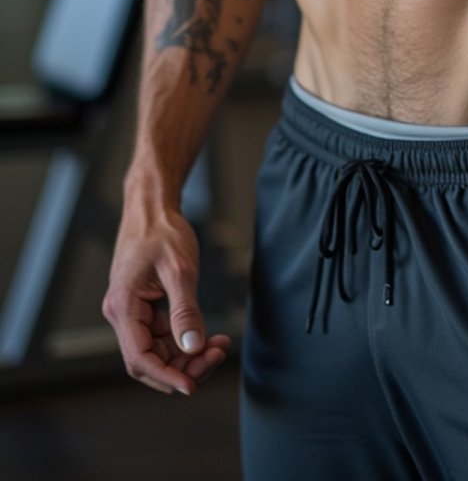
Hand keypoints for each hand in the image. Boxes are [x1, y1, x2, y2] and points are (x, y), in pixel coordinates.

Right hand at [103, 206, 230, 395]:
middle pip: (150, 361)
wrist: (153, 207)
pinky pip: (162, 337)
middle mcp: (122, 315)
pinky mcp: (143, 309)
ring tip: (219, 345)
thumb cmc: (163, 231)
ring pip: (158, 352)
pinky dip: (184, 341)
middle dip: (184, 365)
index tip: (194, 385)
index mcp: (123, 307)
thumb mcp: (180, 269)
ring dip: (187, 355)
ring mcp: (131, 313)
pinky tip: (208, 336)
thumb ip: (185, 311)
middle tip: (218, 354)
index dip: (167, 377)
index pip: (141, 359)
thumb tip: (193, 348)